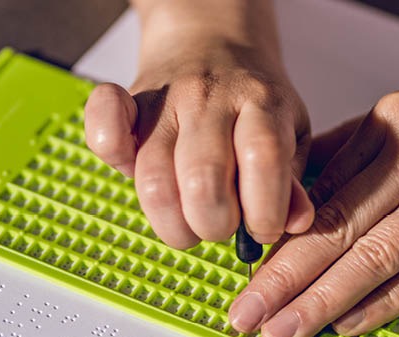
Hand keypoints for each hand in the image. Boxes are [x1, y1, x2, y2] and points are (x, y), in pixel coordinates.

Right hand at [84, 1, 313, 248]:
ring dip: (172, 222)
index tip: (262, 230)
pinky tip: (129, 168)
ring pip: (154, 177)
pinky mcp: (128, 105)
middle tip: (221, 226)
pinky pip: (103, 125)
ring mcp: (164, 101)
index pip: (262, 158)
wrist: (212, 42)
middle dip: (213, 224)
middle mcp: (209, 99)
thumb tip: (295, 222)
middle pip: (203, 178)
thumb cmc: (253, 102)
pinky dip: (109, 149)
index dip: (263, 210)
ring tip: (188, 223)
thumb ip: (292, 180)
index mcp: (261, 103)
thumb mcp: (291, 134)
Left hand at [228, 66, 398, 336]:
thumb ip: (355, 154)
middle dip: (281, 278)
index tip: (245, 274)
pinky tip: (348, 324)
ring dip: (321, 301)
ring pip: (374, 256)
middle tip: (245, 313)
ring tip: (284, 330)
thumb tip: (298, 197)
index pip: (319, 192)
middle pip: (335, 226)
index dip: (276, 241)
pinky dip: (383, 304)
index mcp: (389, 123)